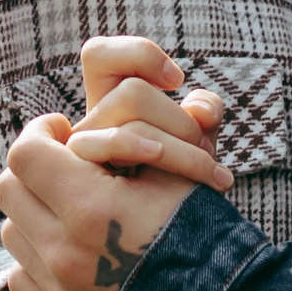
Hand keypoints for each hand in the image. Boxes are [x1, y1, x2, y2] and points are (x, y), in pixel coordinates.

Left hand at [0, 113, 196, 290]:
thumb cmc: (201, 234)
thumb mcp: (172, 176)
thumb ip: (119, 146)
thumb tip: (75, 133)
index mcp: (90, 208)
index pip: (26, 154)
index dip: (39, 133)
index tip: (61, 129)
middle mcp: (65, 252)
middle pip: (9, 189)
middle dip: (32, 168)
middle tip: (63, 164)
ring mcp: (60, 290)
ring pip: (12, 230)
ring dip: (33, 211)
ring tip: (69, 207)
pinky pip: (22, 275)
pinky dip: (37, 256)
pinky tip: (71, 248)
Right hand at [75, 36, 229, 189]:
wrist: (177, 236)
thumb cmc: (184, 183)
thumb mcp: (199, 140)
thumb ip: (204, 114)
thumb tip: (201, 113)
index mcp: (107, 105)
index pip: (97, 55)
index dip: (138, 54)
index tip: (176, 80)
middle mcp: (89, 125)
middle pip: (131, 93)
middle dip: (179, 119)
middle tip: (204, 148)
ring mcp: (81, 153)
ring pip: (131, 125)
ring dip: (182, 147)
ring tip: (210, 173)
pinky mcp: (84, 180)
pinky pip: (119, 147)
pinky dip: (170, 156)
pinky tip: (195, 183)